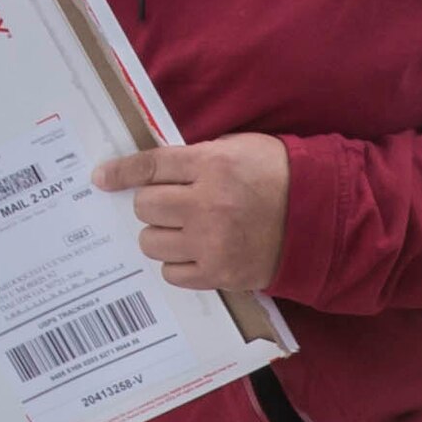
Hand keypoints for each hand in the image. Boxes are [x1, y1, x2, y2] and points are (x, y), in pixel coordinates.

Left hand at [96, 133, 291, 295]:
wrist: (320, 218)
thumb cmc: (279, 176)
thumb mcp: (240, 148)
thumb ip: (196, 157)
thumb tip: (154, 169)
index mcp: (212, 165)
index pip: (151, 167)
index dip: (121, 173)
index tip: (101, 179)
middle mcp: (207, 204)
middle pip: (145, 207)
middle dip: (152, 205)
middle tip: (169, 206)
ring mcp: (211, 243)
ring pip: (151, 242)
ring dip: (160, 235)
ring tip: (182, 231)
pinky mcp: (219, 274)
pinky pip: (172, 273)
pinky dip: (177, 263)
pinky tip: (194, 253)